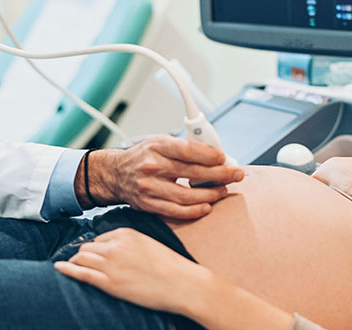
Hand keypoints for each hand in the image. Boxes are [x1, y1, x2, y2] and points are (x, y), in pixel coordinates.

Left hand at [54, 227, 205, 316]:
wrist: (183, 283)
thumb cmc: (171, 267)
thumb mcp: (149, 245)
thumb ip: (130, 244)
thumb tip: (117, 249)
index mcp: (126, 234)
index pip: (99, 238)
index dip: (95, 249)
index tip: (94, 256)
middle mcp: (115, 246)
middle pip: (87, 247)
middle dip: (83, 255)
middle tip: (83, 264)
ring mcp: (111, 264)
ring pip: (81, 258)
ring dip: (75, 263)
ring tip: (72, 268)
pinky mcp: (109, 283)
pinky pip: (80, 273)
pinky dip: (67, 270)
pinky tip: (58, 268)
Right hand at [80, 135, 243, 218]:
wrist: (115, 174)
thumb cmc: (144, 156)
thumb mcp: (161, 141)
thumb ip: (186, 146)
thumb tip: (217, 155)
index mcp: (157, 146)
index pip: (188, 150)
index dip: (210, 155)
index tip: (225, 158)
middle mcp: (152, 167)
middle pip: (193, 173)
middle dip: (220, 175)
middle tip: (236, 174)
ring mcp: (149, 188)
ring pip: (187, 196)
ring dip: (211, 194)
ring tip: (223, 190)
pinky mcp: (148, 205)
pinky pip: (177, 211)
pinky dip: (195, 210)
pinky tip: (207, 206)